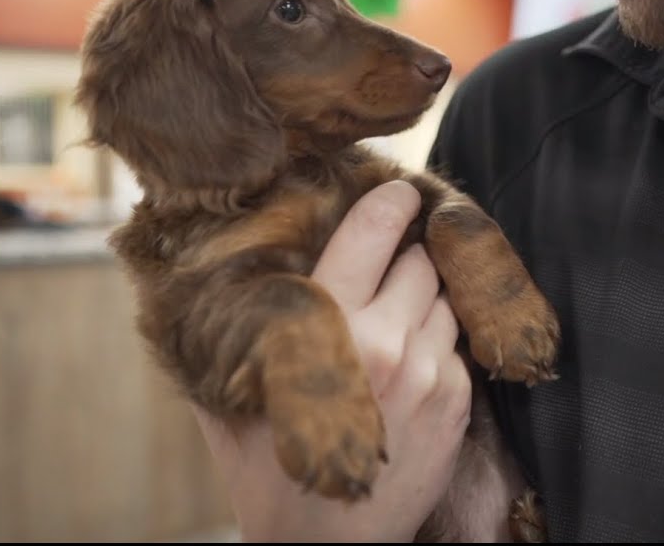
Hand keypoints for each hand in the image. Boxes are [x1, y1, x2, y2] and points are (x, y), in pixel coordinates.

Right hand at [193, 180, 472, 542]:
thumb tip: (206, 277)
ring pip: (444, 297)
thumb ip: (231, 336)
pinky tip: (405, 370)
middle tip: (387, 265)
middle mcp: (384, 341)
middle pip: (419, 259)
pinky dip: (437, 345)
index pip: (374, 230)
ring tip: (392, 322)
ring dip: (424, 300)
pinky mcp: (456, 401)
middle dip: (405, 257)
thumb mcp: (231, 398)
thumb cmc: (269, 472)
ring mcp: (427, 372)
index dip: (391, 202)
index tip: (400, 191)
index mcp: (328, 327)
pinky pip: (457, 345)